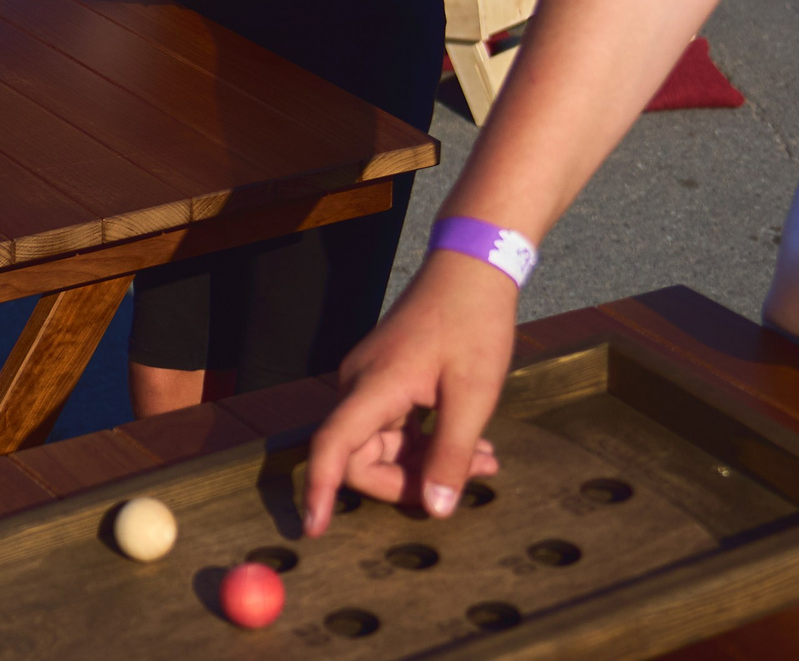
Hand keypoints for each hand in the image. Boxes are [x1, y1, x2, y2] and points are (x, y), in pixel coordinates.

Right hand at [303, 252, 521, 533]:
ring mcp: (370, 381)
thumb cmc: (472, 325)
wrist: (470, 269)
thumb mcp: (473, 395)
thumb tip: (434, 509)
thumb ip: (450, 454)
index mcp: (374, 386)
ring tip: (485, 462)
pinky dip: (427, 444)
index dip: (319, 489)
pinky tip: (472, 445)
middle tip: (468, 481)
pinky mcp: (384, 378)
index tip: (313, 529)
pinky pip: (394, 427)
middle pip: (359, 456)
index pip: (332, 446)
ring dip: (426, 463)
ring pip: (381, 444)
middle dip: (406, 481)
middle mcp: (359, 384)